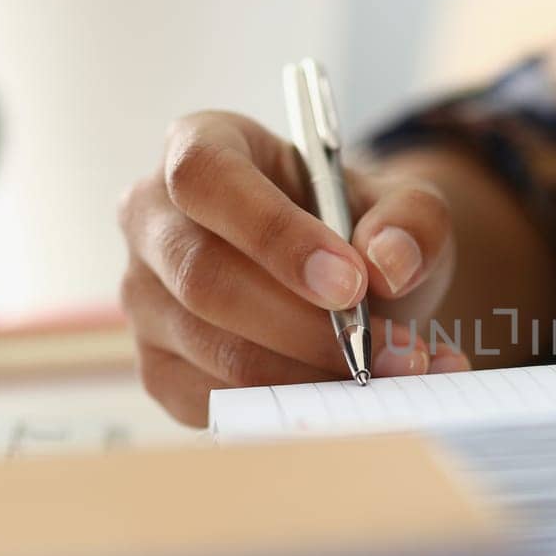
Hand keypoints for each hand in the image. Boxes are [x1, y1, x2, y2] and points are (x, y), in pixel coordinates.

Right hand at [119, 111, 468, 425]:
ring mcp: (143, 299)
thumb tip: (388, 263)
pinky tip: (356, 398)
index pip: (206, 178)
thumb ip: (412, 220)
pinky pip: (217, 403)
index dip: (274, 234)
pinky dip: (296, 410)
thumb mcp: (404, 205)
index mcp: (200, 145)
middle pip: (205, 279)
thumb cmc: (358, 228)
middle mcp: (152, 219)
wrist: (349, 283)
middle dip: (308, 325)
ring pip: (215, 351)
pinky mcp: (158, 369)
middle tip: (393, 348)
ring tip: (394, 372)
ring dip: (315, 375)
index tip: (351, 284)